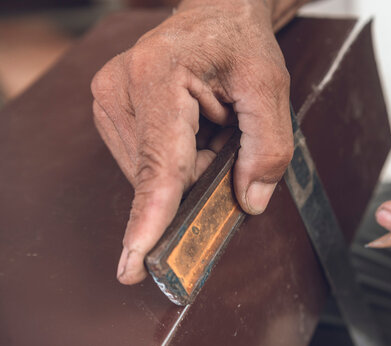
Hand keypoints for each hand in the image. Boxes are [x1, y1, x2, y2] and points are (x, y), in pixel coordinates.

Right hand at [91, 0, 292, 284]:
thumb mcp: (269, 88)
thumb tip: (249, 202)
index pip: (158, 162)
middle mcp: (121, 88)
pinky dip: (175, 159)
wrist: (215, 15)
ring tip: (208, 124)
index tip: (134, 263)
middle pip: (157, 176)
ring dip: (186, 165)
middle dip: (196, 174)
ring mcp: (110, 100)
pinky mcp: (112, 111)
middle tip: (224, 136)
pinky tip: (191, 128)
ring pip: (149, 174)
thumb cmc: (239, 43)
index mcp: (158, 74)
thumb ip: (267, 148)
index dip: (151, 217)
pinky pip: (144, 163)